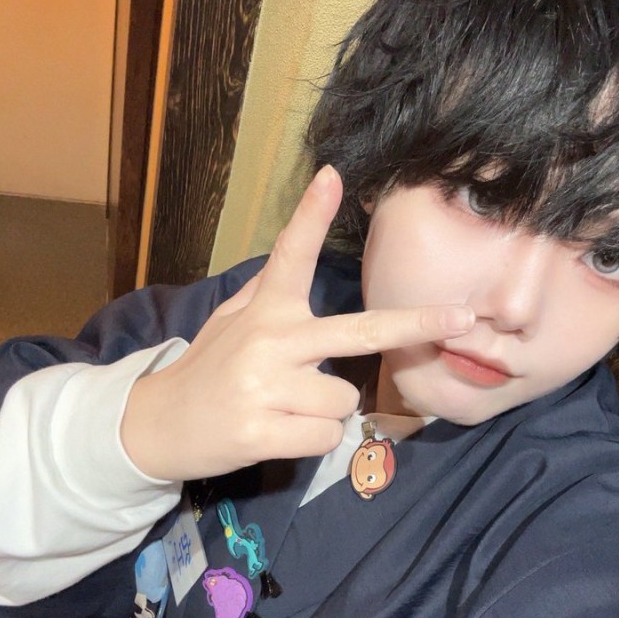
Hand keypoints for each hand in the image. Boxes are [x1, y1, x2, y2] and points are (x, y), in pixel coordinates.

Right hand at [121, 166, 474, 479]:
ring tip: (283, 409)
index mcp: (265, 310)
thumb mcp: (230, 321)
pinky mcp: (261, 430)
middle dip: (416, 324)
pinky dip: (312, 441)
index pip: (290, 254)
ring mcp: (265, 386)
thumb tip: (289, 255)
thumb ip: (267, 293)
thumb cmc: (207, 370)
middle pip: (359, 331)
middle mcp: (270, 340)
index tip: (332, 176)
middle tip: (461, 318)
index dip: (311, 215)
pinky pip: (326, 438)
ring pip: (343, 402)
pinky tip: (277, 432)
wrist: (157, 425)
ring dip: (324, 412)